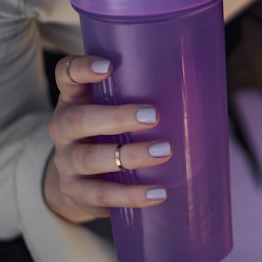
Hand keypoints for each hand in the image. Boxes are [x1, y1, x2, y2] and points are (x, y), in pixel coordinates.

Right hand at [44, 55, 172, 223]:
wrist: (78, 178)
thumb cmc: (108, 131)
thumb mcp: (114, 106)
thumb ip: (140, 92)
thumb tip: (199, 79)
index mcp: (74, 98)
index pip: (67, 74)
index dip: (82, 68)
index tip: (109, 66)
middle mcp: (62, 127)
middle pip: (78, 120)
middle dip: (117, 118)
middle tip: (152, 116)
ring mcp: (66, 161)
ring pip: (90, 159)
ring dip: (130, 156)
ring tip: (164, 152)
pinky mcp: (75, 191)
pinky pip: (100, 195)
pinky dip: (130, 195)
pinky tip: (157, 193)